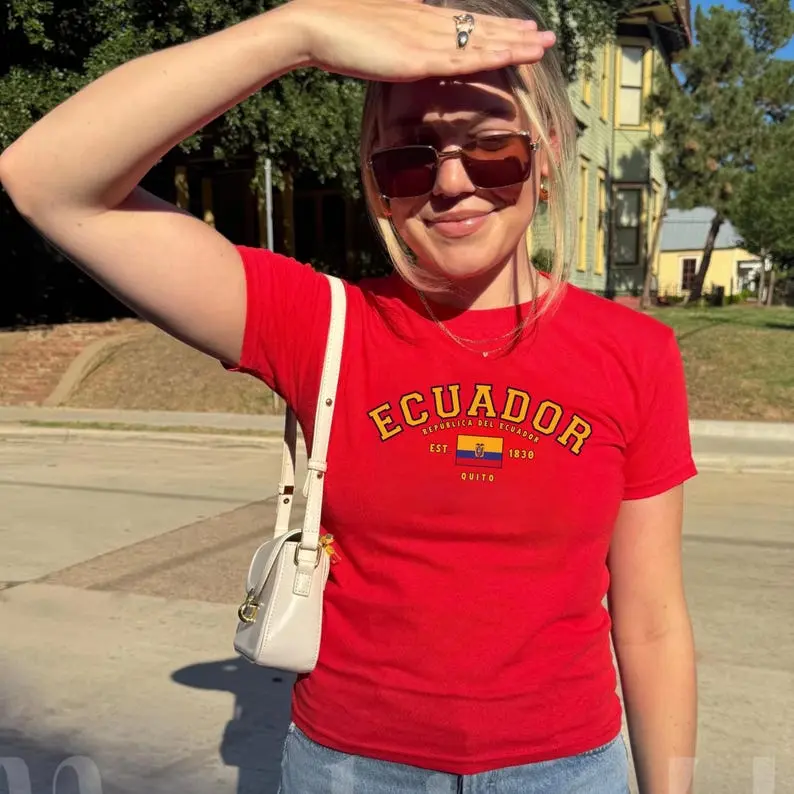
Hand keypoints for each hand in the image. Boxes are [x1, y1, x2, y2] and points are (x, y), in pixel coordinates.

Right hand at [286, 0, 555, 80]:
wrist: (313, 26)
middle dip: (516, 33)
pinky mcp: (417, 57)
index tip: (519, 29)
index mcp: (418, 16)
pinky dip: (491, 55)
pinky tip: (513, 54)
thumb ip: (396, 37)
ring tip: (543, 45)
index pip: (465, 22)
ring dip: (514, 44)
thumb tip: (404, 48)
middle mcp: (428, 22)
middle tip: (546, 37)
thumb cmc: (335, 30)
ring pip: (480, 41)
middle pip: (481, 28)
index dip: (495, 26)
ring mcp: (425, 38)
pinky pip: (463, 57)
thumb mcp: (373, 30)